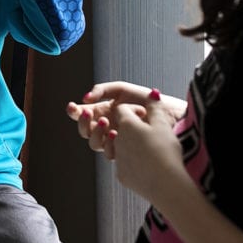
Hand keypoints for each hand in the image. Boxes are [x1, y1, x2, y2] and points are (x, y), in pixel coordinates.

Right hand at [66, 81, 185, 157]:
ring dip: (96, 133)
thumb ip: (103, 90)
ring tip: (106, 122)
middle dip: (83, 122)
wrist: (170, 116)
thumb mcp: (123, 89)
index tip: (72, 106)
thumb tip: (85, 98)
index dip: (74, 112)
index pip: (83, 114)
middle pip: (85, 130)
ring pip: (94, 143)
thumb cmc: (147, 100)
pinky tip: (116, 134)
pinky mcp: (125, 152)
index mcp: (104, 111)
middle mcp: (108, 127)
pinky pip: (109, 153)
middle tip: (89, 113)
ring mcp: (116, 140)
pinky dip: (110, 144)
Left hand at [105, 101, 190, 207]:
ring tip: (146, 148)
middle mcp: (117, 140)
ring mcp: (118, 158)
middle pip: (119, 128)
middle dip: (129, 128)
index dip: (134, 110)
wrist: (167, 184)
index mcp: (126, 125)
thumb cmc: (166, 152)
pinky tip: (148, 166)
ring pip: (120, 147)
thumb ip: (155, 107)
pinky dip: (133, 163)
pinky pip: (125, 165)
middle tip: (146, 132)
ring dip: (129, 145)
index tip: (146, 115)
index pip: (122, 110)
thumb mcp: (163, 125)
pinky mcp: (122, 175)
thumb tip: (152, 94)